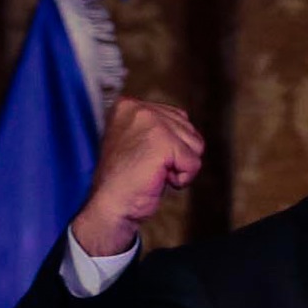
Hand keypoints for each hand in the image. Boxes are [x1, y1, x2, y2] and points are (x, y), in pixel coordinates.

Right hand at [72, 97, 205, 258]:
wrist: (111, 203)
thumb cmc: (125, 178)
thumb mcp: (138, 140)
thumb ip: (160, 127)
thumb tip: (188, 127)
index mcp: (129, 105)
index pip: (179, 118)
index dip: (173, 146)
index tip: (146, 156)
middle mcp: (139, 108)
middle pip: (191, 132)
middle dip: (179, 156)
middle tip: (150, 167)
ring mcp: (151, 123)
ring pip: (196, 147)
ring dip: (181, 166)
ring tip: (154, 171)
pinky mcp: (163, 143)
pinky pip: (194, 163)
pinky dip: (183, 178)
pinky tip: (159, 178)